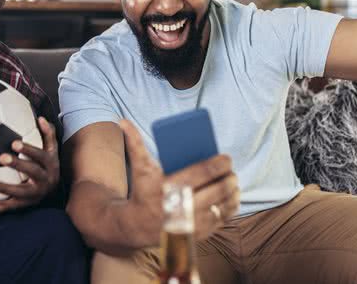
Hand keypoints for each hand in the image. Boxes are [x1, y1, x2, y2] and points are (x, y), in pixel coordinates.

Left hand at [0, 117, 59, 211]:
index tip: (14, 143)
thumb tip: (40, 118)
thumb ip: (48, 134)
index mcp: (50, 164)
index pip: (40, 155)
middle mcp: (45, 179)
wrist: (54, 190)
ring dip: (6, 188)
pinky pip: (14, 206)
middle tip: (1, 157)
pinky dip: (1, 206)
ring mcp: (36, 193)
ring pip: (22, 192)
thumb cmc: (48, 164)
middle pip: (33, 172)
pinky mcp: (27, 204)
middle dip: (18, 164)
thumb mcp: (51, 149)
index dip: (29, 149)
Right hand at [119, 120, 239, 244]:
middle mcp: (181, 207)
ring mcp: (191, 223)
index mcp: (169, 187)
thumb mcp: (139, 168)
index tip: (227, 158)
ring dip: (232, 193)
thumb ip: (135, 143)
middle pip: (216, 190)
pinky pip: (221, 220)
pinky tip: (232, 198)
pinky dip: (230, 208)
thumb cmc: (142, 191)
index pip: (202, 173)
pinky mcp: (197, 234)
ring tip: (233, 183)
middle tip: (231, 171)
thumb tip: (122, 121)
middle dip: (229, 179)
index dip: (219, 164)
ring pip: (222, 205)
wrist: (136, 226)